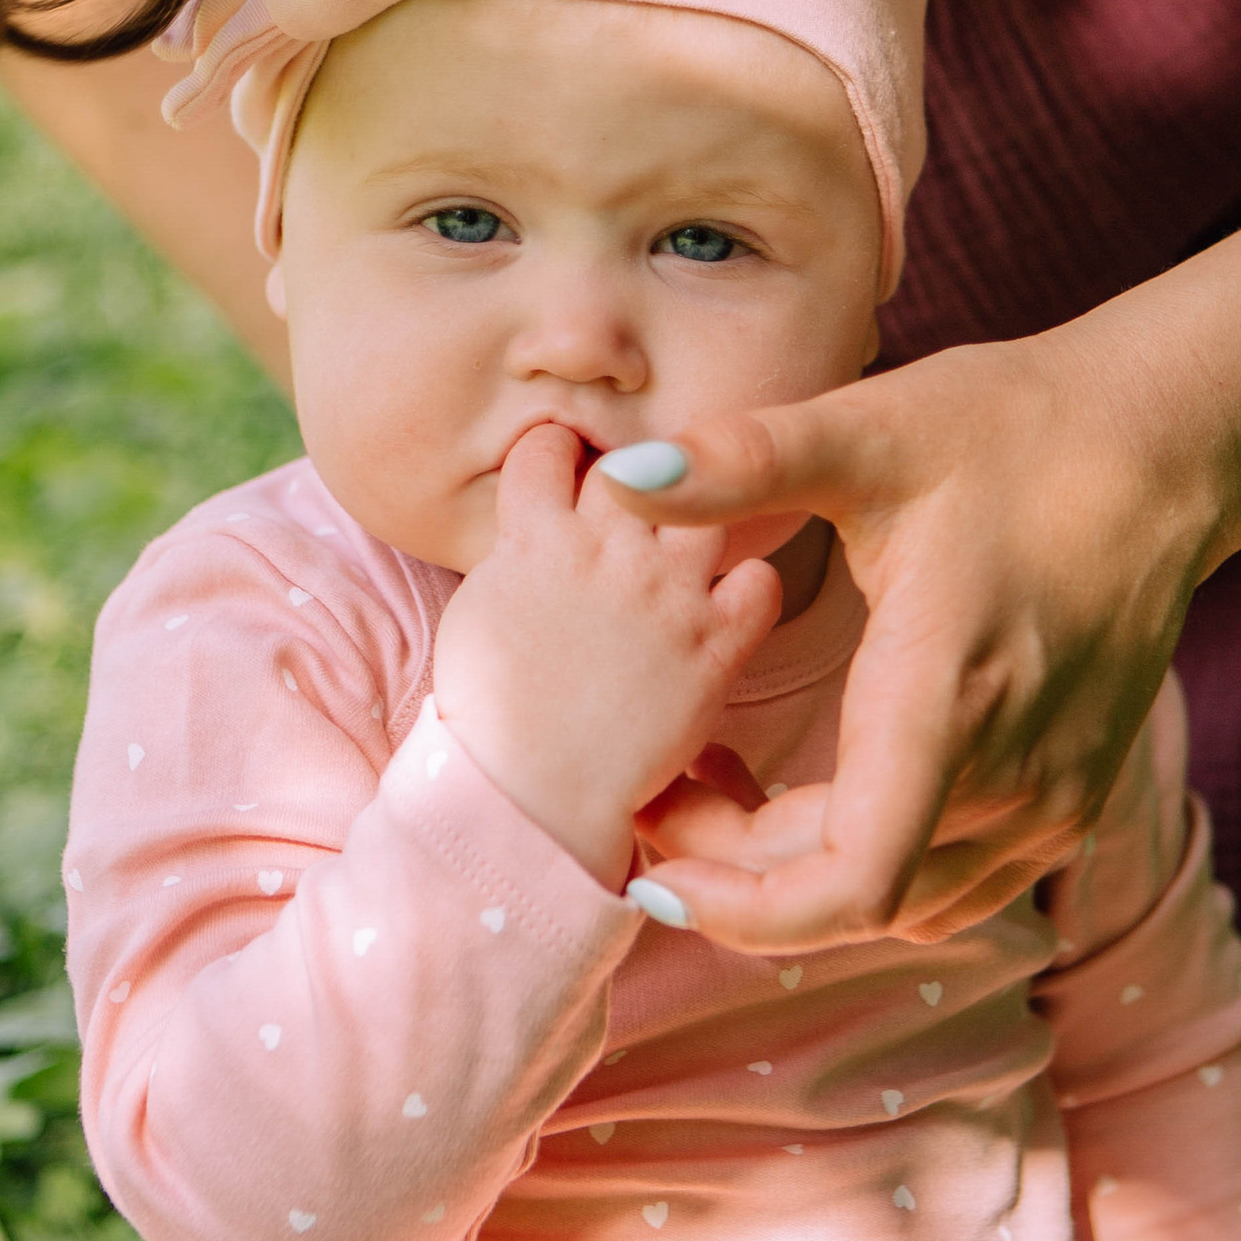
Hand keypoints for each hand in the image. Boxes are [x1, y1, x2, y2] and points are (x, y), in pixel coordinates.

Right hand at [433, 425, 783, 888]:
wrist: (531, 795)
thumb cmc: (490, 715)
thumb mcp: (476, 614)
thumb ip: (514, 557)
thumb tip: (535, 534)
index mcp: (535, 538)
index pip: (551, 445)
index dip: (561, 458)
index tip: (568, 482)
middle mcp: (607, 551)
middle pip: (637, 465)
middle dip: (638, 480)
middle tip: (637, 515)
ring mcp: (666, 595)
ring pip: (709, 507)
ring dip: (703, 522)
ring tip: (686, 554)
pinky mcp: (714, 645)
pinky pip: (763, 582)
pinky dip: (752, 589)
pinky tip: (728, 607)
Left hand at [597, 322, 1214, 946]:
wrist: (1165, 445)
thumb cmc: (1015, 431)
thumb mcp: (871, 431)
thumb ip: (745, 461)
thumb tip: (620, 470)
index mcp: (949, 697)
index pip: (850, 884)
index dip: (741, 909)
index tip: (652, 869)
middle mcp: (1014, 776)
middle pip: (853, 897)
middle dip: (734, 869)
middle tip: (659, 785)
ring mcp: (1053, 799)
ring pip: (904, 901)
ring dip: (800, 875)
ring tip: (719, 790)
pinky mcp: (1071, 797)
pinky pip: (955, 882)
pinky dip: (872, 863)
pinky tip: (813, 793)